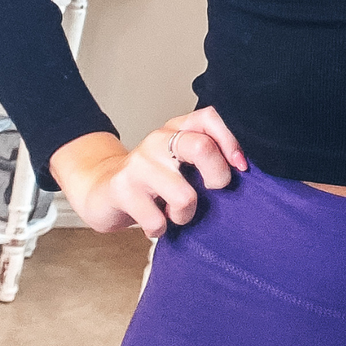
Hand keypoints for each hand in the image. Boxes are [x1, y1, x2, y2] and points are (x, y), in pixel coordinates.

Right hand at [48, 106, 247, 236]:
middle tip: (211, 192)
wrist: (102, 191)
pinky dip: (161, 229)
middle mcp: (158, 140)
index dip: (230, 143)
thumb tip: (243, 169)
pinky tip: (155, 221)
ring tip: (175, 213)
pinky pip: (158, 221)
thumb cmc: (155, 180)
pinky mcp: (121, 189)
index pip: (209, 117)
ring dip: (185, 215)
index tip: (240, 167)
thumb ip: (211, 157)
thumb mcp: (184, 162)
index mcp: (177, 129)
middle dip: (218, 178)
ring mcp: (138, 164)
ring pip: (184, 196)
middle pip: (201, 148)